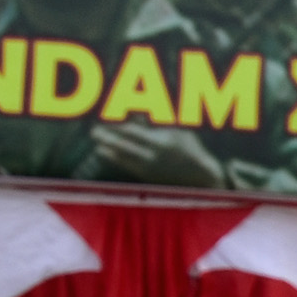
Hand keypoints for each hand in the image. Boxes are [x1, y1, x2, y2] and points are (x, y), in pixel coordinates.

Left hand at [88, 118, 230, 189]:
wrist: (202, 178)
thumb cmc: (191, 150)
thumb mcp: (179, 134)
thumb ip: (157, 127)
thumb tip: (137, 119)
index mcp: (163, 143)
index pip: (135, 134)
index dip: (119, 128)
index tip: (106, 120)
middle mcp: (154, 157)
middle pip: (126, 146)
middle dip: (109, 139)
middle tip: (94, 132)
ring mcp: (151, 168)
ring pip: (125, 158)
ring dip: (109, 150)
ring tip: (98, 144)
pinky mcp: (150, 177)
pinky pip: (128, 166)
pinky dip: (116, 158)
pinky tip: (107, 153)